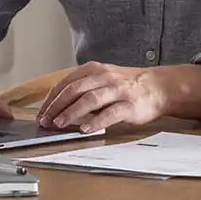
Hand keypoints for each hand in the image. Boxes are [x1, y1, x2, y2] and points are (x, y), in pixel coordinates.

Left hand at [35, 62, 167, 133]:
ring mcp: (117, 91)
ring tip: (60, 124)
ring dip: (72, 112)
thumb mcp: (103, 79)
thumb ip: (84, 88)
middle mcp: (104, 78)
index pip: (66, 83)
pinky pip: (110, 114)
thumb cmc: (127, 85)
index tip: (42, 113)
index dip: (51, 99)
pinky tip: (85, 129)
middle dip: (57, 106)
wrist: (158, 86)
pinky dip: (96, 122)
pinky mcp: (130, 106)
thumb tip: (58, 107)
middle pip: (74, 90)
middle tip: (46, 120)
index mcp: (94, 70)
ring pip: (90, 100)